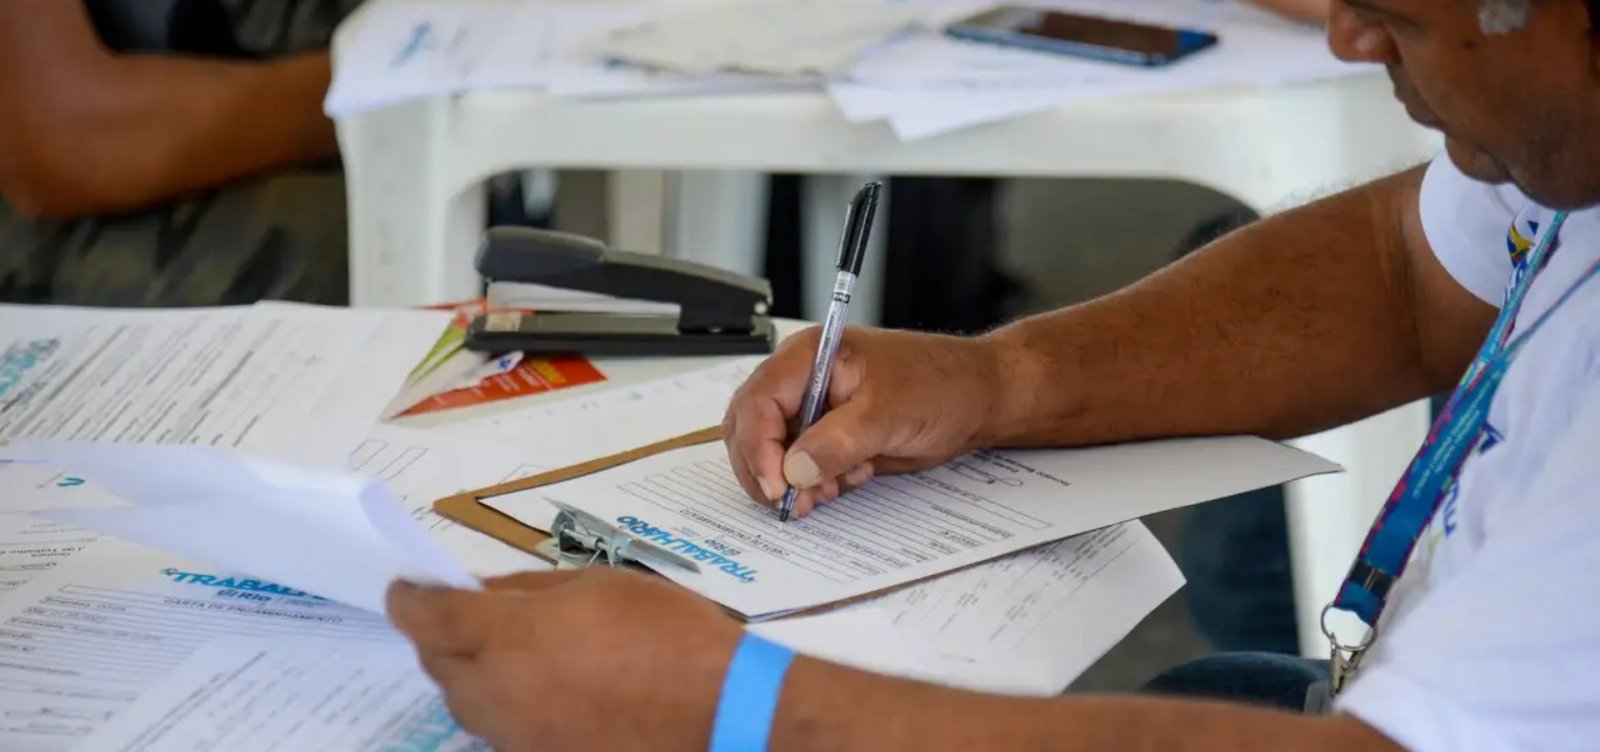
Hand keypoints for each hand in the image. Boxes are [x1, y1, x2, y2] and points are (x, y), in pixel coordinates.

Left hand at [386, 569, 743, 751]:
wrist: (719, 711)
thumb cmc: (666, 631)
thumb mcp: (599, 585)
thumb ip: (529, 589)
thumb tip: (484, 594)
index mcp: (509, 636)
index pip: (429, 618)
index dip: (408, 598)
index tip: (404, 587)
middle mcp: (498, 692)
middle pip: (438, 666)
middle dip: (438, 637)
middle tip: (458, 616)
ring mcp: (517, 737)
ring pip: (464, 704)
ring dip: (468, 675)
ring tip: (501, 653)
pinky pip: (500, 730)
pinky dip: (502, 705)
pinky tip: (537, 690)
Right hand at [723, 326, 1009, 516]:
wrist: (977, 400)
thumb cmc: (940, 385)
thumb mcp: (889, 412)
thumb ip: (839, 441)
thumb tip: (794, 470)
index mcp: (809, 357)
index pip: (758, 401)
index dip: (758, 447)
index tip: (777, 485)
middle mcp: (802, 380)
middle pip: (751, 428)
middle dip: (767, 469)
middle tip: (791, 503)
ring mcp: (813, 409)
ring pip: (772, 452)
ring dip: (792, 481)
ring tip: (827, 492)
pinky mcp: (828, 436)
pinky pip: (801, 466)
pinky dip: (815, 484)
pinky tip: (848, 480)